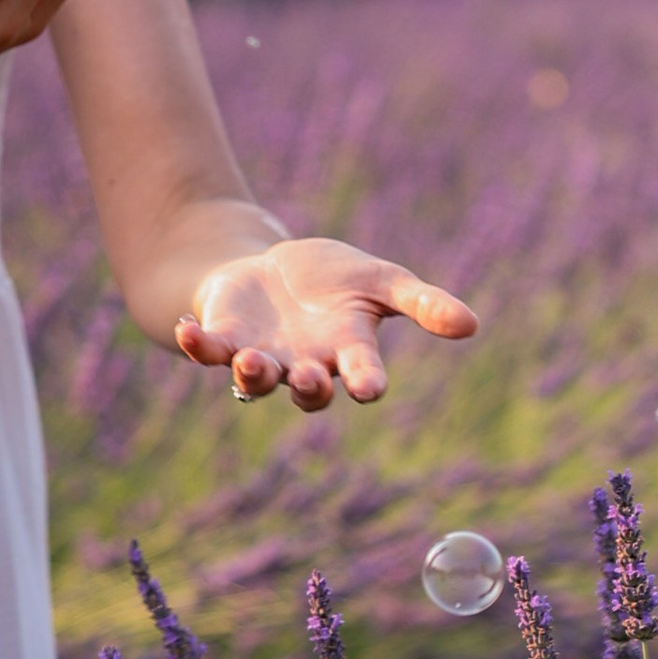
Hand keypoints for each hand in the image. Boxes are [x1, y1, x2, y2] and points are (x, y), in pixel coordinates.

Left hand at [175, 235, 476, 412]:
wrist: (273, 269)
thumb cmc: (334, 280)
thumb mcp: (382, 281)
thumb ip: (423, 304)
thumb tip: (472, 325)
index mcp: (347, 351)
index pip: (363, 374)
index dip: (366, 382)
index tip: (371, 387)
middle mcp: (305, 364)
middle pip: (309, 389)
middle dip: (310, 386)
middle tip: (312, 378)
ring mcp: (263, 355)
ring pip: (257, 379)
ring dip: (254, 373)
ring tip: (253, 363)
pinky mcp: (224, 339)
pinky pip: (208, 352)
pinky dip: (196, 345)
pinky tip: (185, 330)